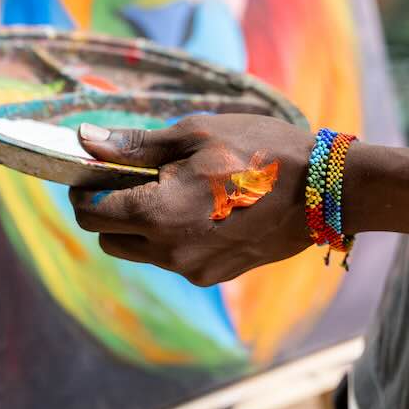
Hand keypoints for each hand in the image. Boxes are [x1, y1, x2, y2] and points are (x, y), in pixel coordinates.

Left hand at [69, 115, 313, 286]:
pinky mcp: (215, 275)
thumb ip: (136, 143)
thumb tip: (86, 139)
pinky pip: (173, 258)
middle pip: (109, 238)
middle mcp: (169, 252)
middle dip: (108, 208)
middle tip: (133, 173)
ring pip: (140, 251)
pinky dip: (170, 235)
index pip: (91, 213)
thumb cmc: (258, 150)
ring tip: (171, 184)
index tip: (97, 168)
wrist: (323, 190)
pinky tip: (200, 203)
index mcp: (157, 214)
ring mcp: (194, 269)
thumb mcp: (194, 133)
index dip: (85, 189)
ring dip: (139, 223)